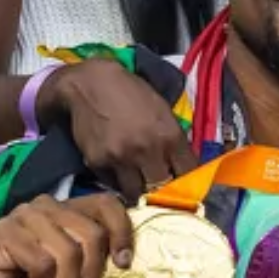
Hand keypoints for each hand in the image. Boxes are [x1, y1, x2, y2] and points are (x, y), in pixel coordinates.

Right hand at [0, 193, 134, 277]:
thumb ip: (88, 270)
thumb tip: (117, 266)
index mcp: (68, 213)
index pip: (106, 204)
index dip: (122, 231)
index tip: (123, 263)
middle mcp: (50, 207)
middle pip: (92, 233)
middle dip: (88, 276)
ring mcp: (26, 215)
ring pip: (69, 252)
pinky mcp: (5, 231)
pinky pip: (42, 262)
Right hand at [42, 59, 198, 199]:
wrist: (90, 83)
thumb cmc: (130, 93)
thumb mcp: (162, 111)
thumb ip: (173, 140)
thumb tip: (181, 168)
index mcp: (169, 135)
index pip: (187, 173)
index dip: (187, 183)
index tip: (183, 188)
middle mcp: (147, 150)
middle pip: (161, 189)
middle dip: (161, 192)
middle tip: (158, 191)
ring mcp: (121, 158)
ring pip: (136, 193)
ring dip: (138, 191)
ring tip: (137, 185)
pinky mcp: (98, 162)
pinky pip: (112, 182)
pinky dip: (116, 180)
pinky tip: (116, 168)